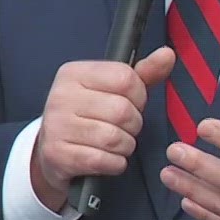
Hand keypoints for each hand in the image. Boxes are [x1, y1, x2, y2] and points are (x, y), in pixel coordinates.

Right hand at [30, 48, 175, 212]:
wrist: (52, 151)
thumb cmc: (87, 117)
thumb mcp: (111, 90)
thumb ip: (142, 73)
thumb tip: (167, 55)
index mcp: (74, 73)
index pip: (125, 78)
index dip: (139, 95)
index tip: (131, 103)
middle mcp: (61, 96)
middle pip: (122, 110)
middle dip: (133, 125)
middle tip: (123, 127)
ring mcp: (57, 126)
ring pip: (114, 138)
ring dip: (125, 146)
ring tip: (115, 144)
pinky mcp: (58, 154)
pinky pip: (104, 161)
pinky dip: (114, 164)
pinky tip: (106, 158)